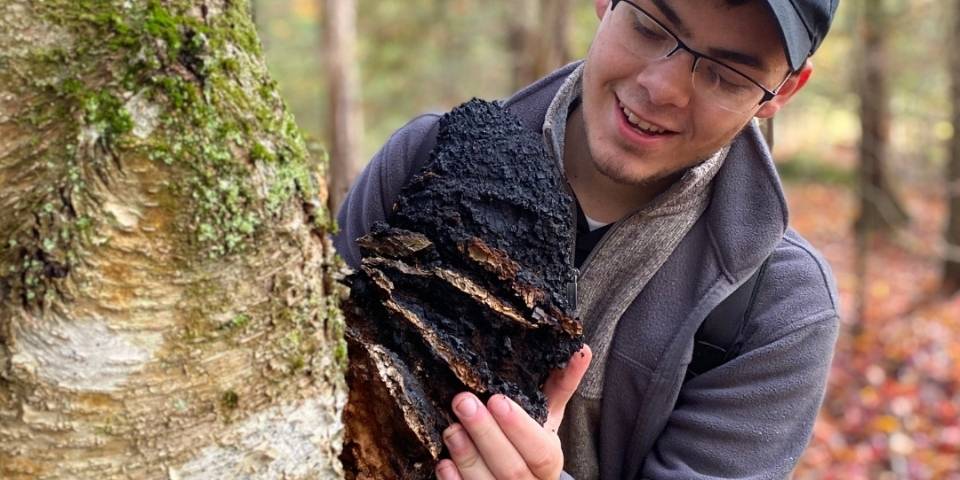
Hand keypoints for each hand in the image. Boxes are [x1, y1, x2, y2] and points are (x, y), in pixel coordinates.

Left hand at [435, 345, 592, 479]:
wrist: (522, 477)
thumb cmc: (532, 439)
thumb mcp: (548, 414)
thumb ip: (563, 383)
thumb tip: (581, 349)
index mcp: (549, 462)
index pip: (541, 451)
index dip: (519, 428)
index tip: (497, 399)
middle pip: (512, 468)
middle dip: (486, 434)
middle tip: (464, 402)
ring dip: (467, 456)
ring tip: (451, 428)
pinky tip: (443, 462)